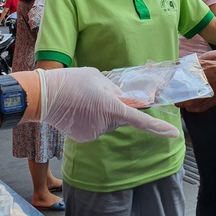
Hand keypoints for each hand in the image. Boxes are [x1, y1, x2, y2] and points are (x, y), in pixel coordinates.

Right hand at [37, 67, 179, 142]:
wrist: (43, 97)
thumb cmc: (71, 81)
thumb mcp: (98, 77)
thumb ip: (115, 89)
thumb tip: (124, 99)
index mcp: (112, 107)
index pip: (140, 120)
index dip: (158, 128)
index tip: (173, 134)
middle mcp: (105, 124)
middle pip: (121, 116)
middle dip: (116, 107)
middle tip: (96, 94)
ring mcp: (95, 132)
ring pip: (108, 121)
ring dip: (102, 112)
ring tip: (82, 100)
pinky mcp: (85, 137)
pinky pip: (96, 127)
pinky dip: (91, 119)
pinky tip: (78, 110)